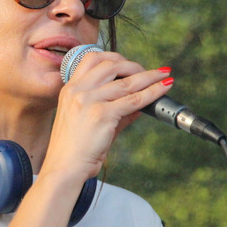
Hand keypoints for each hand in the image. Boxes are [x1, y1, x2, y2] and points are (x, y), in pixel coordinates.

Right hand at [43, 51, 172, 181]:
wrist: (63, 168)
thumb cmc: (73, 150)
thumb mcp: (88, 122)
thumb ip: (113, 110)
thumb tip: (138, 104)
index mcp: (69, 89)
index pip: (92, 59)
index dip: (114, 57)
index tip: (129, 64)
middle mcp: (78, 90)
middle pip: (111, 64)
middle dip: (133, 65)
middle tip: (149, 73)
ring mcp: (89, 101)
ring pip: (127, 81)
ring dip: (150, 77)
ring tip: (163, 77)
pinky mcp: (102, 114)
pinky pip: (134, 99)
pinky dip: (153, 92)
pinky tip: (163, 89)